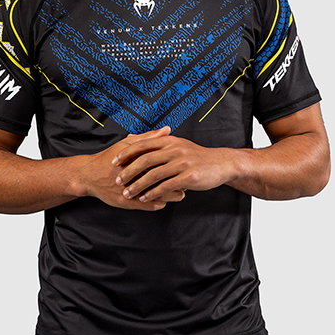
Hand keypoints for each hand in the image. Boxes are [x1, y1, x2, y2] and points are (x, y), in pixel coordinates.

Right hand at [78, 127, 185, 210]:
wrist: (88, 175)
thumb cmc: (108, 158)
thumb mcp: (127, 144)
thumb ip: (148, 138)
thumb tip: (168, 130)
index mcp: (135, 159)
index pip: (160, 162)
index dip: (174, 165)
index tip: (185, 166)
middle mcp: (132, 175)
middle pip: (160, 179)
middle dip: (175, 181)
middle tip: (187, 181)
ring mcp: (128, 189)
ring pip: (155, 195)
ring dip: (169, 195)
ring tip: (180, 194)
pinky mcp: (124, 202)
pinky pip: (145, 205)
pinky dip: (157, 204)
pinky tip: (164, 202)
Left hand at [112, 132, 233, 202]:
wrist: (220, 163)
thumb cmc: (195, 156)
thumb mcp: (175, 143)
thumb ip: (154, 141)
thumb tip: (131, 136)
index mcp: (169, 140)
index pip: (142, 144)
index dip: (126, 153)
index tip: (113, 162)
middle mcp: (174, 149)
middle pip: (145, 160)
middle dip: (129, 172)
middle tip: (118, 181)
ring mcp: (182, 162)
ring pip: (154, 175)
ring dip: (138, 185)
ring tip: (128, 193)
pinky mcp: (189, 176)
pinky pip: (166, 186)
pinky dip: (153, 193)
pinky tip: (145, 198)